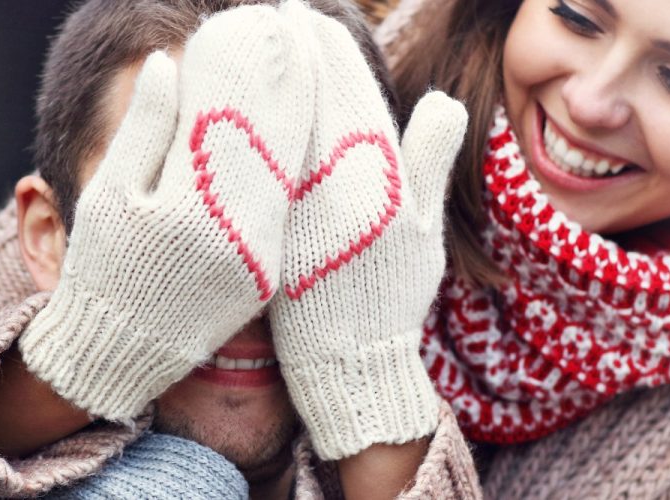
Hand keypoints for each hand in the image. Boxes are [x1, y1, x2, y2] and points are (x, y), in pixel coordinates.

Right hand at [18, 4, 313, 419]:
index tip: (265, 27)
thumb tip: (167, 62)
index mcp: (188, 210)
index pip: (232, 117)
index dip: (252, 68)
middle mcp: (234, 237)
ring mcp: (257, 261)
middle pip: (276, 140)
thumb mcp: (108, 194)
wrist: (117, 350)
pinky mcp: (268, 277)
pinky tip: (303, 129)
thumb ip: (143, 129)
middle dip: (292, 82)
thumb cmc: (101, 267)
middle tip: (298, 32)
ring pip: (292, 173)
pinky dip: (298, 165)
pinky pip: (289, 208)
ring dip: (305, 118)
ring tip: (309, 69)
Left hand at [269, 0, 468, 458]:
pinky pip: (251, 164)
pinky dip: (241, 128)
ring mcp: (295, 209)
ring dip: (264, 80)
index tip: (309, 19)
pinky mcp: (263, 229)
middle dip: (291, 51)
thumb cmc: (391, 295)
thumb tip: (441, 100)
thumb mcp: (424, 228)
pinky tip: (227, 103)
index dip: (327, 48)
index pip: (348, 89)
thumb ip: (428, 160)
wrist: (349, 364)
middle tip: (276, 16)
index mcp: (381, 178)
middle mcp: (336, 188)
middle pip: (307, 96)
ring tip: (250, 42)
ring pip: (277, 124)